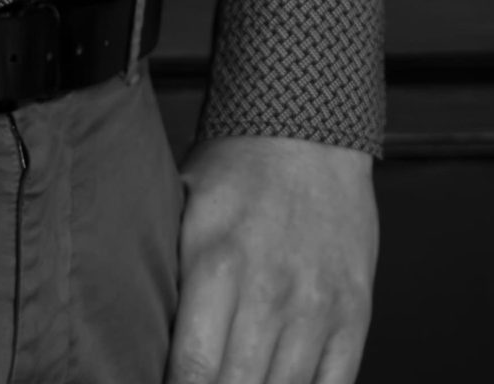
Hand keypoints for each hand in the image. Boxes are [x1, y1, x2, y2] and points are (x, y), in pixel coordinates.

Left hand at [165, 135, 375, 383]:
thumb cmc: (234, 171)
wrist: (309, 133)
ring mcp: (318, 308)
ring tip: (236, 379)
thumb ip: (168, 271)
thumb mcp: (180, 204)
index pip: (194, 368)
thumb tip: (138, 329)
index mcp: (216, 262)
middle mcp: (270, 292)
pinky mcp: (355, 316)